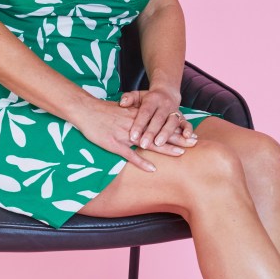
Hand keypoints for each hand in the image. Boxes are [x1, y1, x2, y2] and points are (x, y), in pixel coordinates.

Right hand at [75, 97, 191, 172]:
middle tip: (194, 142)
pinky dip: (141, 162)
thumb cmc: (103, 111)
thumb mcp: (122, 110)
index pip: (161, 123)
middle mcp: (136, 125)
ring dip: (165, 148)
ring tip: (181, 154)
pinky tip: (152, 168)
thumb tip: (146, 123)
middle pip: (160, 132)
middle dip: (178, 138)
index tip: (191, 132)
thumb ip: (135, 117)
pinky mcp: (115, 144)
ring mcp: (125, 135)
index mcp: (138, 117)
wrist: (85, 109)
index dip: (176, 128)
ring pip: (149, 142)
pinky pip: (130, 155)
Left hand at [118, 87, 198, 149]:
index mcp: (152, 100)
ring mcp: (175, 111)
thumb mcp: (137, 95)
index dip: (139, 124)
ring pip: (172, 122)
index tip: (133, 136)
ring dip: (166, 134)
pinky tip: (186, 137)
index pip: (145, 112)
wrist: (167, 92)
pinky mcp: (182, 117)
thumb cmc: (148, 98)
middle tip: (143, 144)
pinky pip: (187, 123)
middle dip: (151, 132)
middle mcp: (164, 105)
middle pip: (158, 119)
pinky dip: (188, 130)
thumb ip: (129, 98)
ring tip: (159, 144)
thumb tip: (122, 103)